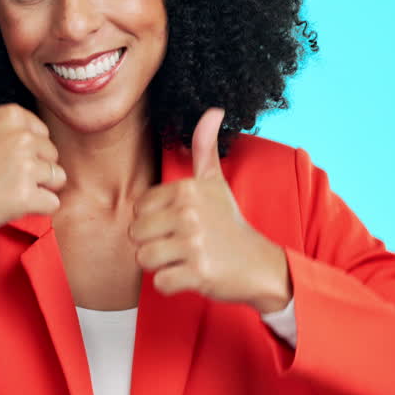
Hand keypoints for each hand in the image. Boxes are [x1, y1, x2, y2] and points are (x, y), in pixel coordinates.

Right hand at [0, 40, 67, 236]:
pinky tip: (10, 202)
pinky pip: (52, 204)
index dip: (23, 151)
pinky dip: (35, 208)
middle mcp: (23, 137)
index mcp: (14, 114)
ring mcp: (26, 167)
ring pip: (56, 179)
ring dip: (36, 189)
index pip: (42, 136)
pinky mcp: (26, 196)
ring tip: (6, 188)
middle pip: (52, 157)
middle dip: (32, 171)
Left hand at [128, 108, 291, 312]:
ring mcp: (194, 243)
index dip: (153, 220)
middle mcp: (189, 213)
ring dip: (160, 265)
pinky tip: (190, 275)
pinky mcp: (198, 273)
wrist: (259, 264)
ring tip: (183, 259)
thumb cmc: (228, 223)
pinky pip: (159, 283)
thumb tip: (214, 109)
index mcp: (187, 189)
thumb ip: (205, 147)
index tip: (178, 224)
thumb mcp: (215, 183)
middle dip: (154, 244)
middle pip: (136, 234)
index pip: (139, 208)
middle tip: (180, 244)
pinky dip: (171, 284)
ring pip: (144, 258)